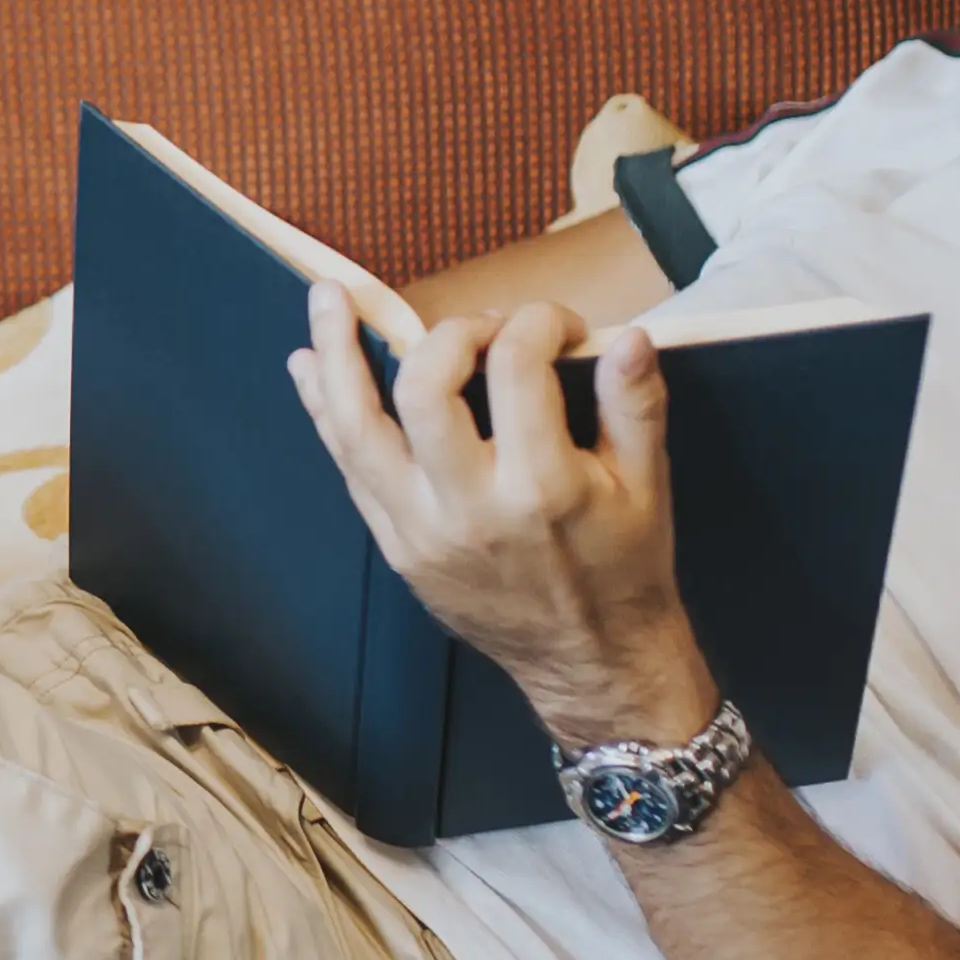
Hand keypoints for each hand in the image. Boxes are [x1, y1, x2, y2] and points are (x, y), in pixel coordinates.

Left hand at [288, 290, 718, 748]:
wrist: (590, 660)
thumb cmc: (624, 567)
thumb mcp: (648, 485)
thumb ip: (635, 404)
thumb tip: (627, 334)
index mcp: (544, 489)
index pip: (517, 369)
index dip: (535, 323)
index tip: (555, 325)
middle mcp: (470, 508)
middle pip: (425, 389)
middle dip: (450, 333)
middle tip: (481, 328)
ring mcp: (421, 531)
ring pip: (357, 429)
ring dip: (337, 355)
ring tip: (326, 298)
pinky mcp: (395, 547)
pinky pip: (348, 468)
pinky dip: (325, 412)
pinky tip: (310, 365)